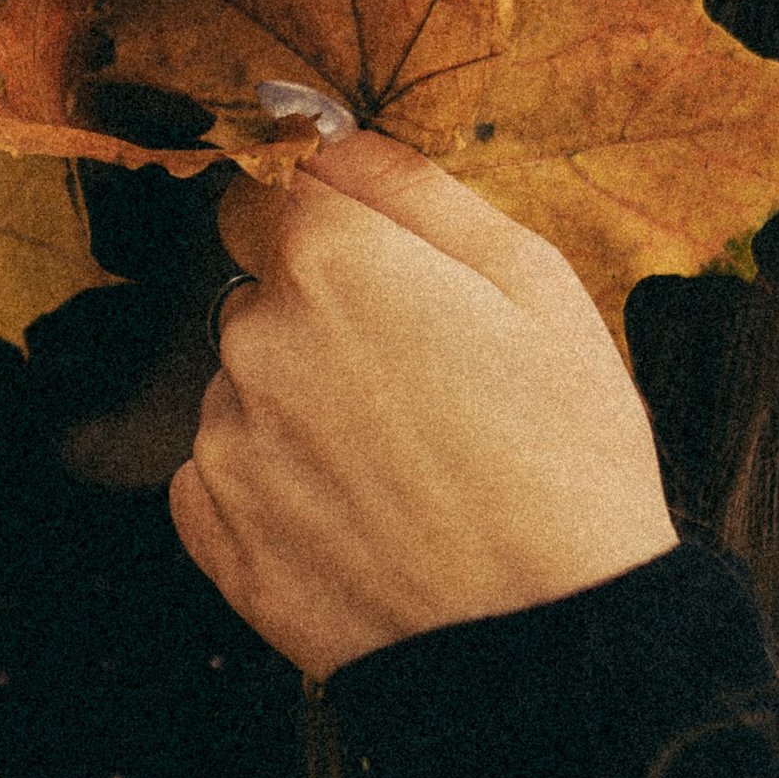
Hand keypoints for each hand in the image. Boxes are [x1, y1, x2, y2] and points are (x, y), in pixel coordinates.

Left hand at [169, 134, 676, 679]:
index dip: (324, 223)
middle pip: (262, 296)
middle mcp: (255, 341)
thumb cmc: (564, 459)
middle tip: (426, 391)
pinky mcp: (214, 529)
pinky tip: (361, 517)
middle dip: (324, 322)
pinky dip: (278, 487)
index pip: (270, 190)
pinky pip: (226, 474)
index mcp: (331, 263)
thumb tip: (328, 136)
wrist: (545, 642)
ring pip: (249, 388)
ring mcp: (226, 440)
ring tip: (404, 469)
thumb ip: (415, 190)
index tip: (373, 267)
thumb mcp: (537, 285)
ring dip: (301, 408)